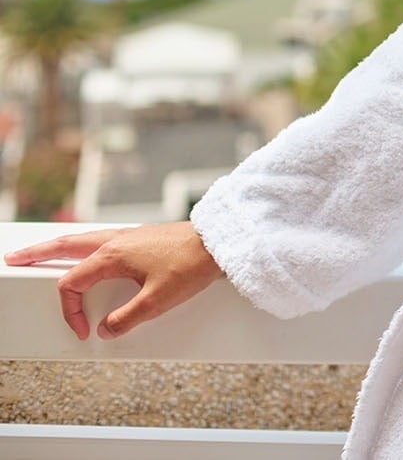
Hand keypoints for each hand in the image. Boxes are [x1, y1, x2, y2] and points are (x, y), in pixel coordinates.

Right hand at [5, 221, 223, 340]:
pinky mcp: (141, 237)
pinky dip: (85, 244)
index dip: (69, 311)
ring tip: (43, 250)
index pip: (71, 284)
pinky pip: (102, 239)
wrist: (220, 242)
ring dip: (60, 245)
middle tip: (14, 257)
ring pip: (83, 239)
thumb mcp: (157, 301)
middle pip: (65, 245)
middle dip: (37, 252)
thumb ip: (126, 319)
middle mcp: (116, 241)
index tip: (83, 329)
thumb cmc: (192, 265)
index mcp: (112, 256)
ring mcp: (128, 236)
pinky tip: (88, 251)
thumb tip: (105, 329)